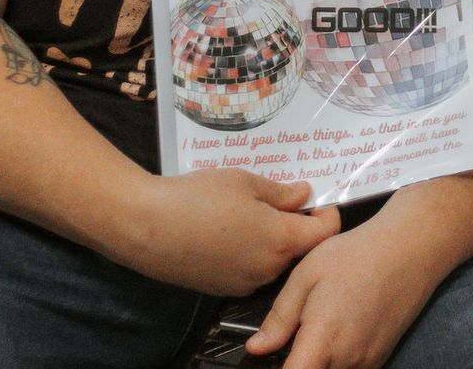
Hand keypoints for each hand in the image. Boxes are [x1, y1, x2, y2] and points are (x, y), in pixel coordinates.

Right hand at [110, 169, 340, 295]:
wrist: (145, 227)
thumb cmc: (197, 198)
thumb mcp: (245, 182)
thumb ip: (282, 192)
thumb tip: (305, 195)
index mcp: (281, 240)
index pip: (325, 234)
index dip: (327, 214)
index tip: (317, 200)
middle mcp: (268, 269)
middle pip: (300, 249)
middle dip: (298, 225)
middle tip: (280, 199)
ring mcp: (245, 284)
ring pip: (274, 261)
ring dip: (272, 240)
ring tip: (248, 212)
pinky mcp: (223, 289)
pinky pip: (250, 270)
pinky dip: (250, 252)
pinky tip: (228, 232)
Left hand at [250, 211, 456, 367]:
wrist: (409, 248)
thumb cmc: (357, 255)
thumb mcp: (307, 274)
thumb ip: (280, 317)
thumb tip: (257, 348)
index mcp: (323, 339)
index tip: (272, 359)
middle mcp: (347, 359)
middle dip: (298, 362)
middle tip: (294, 336)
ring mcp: (367, 362)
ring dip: (318, 360)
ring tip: (318, 328)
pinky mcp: (380, 358)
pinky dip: (337, 359)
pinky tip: (338, 331)